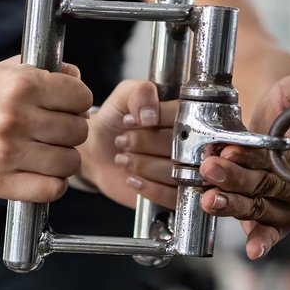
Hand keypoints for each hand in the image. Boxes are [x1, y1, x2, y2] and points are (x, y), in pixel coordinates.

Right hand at [0, 58, 92, 201]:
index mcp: (20, 85)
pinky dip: (53, 184)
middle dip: (71, 131)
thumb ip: (43, 71)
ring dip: (63, 159)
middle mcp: (15, 117)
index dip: (77, 102)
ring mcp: (6, 152)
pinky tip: (41, 174)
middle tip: (54, 133)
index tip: (66, 108)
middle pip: (78, 131)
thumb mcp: (3, 72)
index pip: (80, 97)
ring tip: (47, 154)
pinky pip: (51, 189)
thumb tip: (78, 77)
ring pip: (69, 162)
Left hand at [79, 78, 178, 208]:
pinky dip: (150, 188)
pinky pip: (173, 196)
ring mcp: (187, 169)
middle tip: (122, 141)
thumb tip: (151, 115)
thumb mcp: (123, 97)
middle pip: (180, 146)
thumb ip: (139, 93)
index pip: (183, 116)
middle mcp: (191, 142)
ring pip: (176, 172)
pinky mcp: (177, 194)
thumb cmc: (114, 121)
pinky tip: (132, 179)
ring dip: (143, 165)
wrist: (97, 152)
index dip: (154, 121)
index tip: (129, 121)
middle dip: (143, 144)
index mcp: (185, 114)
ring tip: (124, 158)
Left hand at [200, 56, 289, 259]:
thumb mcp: (288, 91)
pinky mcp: (274, 221)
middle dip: (240, 176)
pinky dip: (262, 242)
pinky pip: (270, 233)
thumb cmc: (277, 111)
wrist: (262, 129)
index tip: (237, 148)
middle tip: (212, 166)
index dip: (267, 153)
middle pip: (274, 183)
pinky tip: (252, 250)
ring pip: (263, 207)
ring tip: (210, 196)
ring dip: (236, 204)